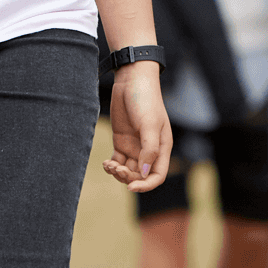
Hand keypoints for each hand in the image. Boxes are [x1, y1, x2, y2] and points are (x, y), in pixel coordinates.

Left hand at [103, 61, 171, 191]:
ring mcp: (134, 146)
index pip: (157, 175)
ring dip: (118, 173)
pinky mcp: (121, 141)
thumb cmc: (145, 100)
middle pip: (140, 175)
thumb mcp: (150, 124)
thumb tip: (143, 174)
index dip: (146, 185)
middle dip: (128, 177)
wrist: (131, 81)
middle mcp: (148, 150)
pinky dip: (111, 166)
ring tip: (109, 165)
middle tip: (117, 168)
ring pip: (127, 170)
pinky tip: (106, 163)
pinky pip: (117, 161)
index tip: (131, 187)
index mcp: (161, 147)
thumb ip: (148, 150)